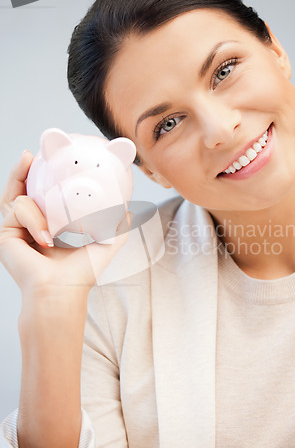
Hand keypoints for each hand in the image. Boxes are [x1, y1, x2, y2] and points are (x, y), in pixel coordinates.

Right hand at [0, 150, 131, 298]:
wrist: (61, 293)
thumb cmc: (80, 275)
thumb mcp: (104, 244)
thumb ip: (117, 227)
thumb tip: (129, 210)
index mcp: (46, 229)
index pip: (40, 198)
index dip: (40, 180)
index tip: (47, 161)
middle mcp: (28, 228)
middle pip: (19, 192)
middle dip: (21, 171)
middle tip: (30, 155)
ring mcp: (14, 231)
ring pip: (17, 198)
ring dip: (31, 198)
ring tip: (43, 205)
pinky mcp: (4, 235)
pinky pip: (17, 210)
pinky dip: (34, 220)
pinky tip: (47, 240)